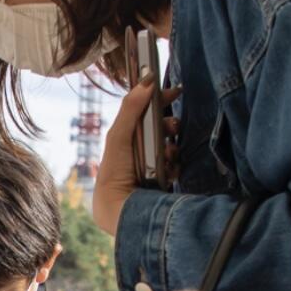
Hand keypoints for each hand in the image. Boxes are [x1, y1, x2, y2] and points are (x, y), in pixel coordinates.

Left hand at [91, 79, 177, 236]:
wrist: (121, 209)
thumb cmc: (115, 172)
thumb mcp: (119, 136)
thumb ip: (131, 109)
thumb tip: (146, 81)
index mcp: (126, 137)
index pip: (146, 112)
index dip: (160, 100)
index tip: (174, 92)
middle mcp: (137, 150)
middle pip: (162, 128)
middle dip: (170, 125)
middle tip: (173, 128)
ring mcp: (150, 166)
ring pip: (170, 147)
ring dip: (172, 148)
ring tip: (169, 154)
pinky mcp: (161, 181)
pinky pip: (175, 166)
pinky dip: (175, 165)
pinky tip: (171, 170)